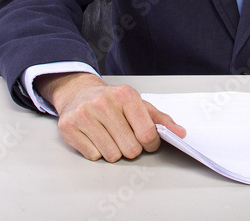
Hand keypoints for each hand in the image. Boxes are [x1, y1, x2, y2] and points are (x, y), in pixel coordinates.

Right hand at [35, 72, 185, 161]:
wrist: (79, 93)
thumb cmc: (112, 101)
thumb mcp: (139, 105)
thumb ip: (161, 120)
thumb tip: (180, 133)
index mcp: (125, 95)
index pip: (147, 133)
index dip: (151, 144)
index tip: (147, 142)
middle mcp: (104, 102)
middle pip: (130, 149)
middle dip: (130, 148)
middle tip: (124, 137)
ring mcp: (85, 114)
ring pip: (111, 155)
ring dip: (113, 151)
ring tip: (109, 136)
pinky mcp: (69, 127)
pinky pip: (93, 156)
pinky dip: (96, 152)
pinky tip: (95, 137)